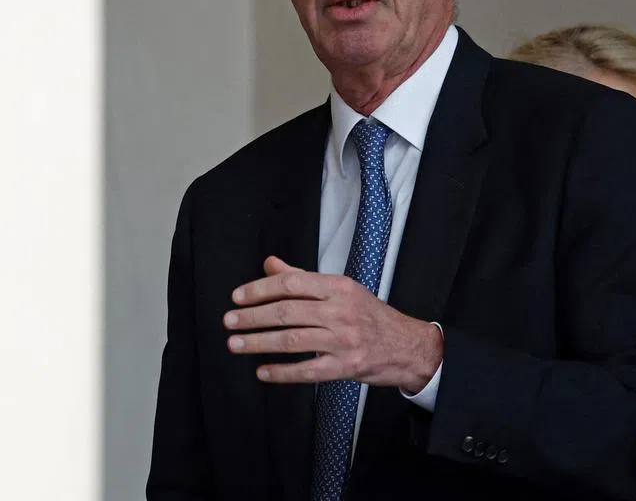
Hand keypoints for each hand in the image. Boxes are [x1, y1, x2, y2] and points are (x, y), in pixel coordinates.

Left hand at [224, 256, 442, 391]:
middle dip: (253, 317)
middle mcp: (340, 311)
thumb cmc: (370, 316)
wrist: (406, 346)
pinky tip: (263, 371)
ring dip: (260, 343)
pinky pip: (307, 371)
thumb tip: (269, 264)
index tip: (238, 297)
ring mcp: (343, 340)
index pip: (292, 283)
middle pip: (288, 311)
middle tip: (229, 322)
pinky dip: (282, 372)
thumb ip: (303, 278)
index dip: (260, 289)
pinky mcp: (345, 367)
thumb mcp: (341, 290)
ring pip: (293, 340)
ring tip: (236, 344)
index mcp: (338, 287)